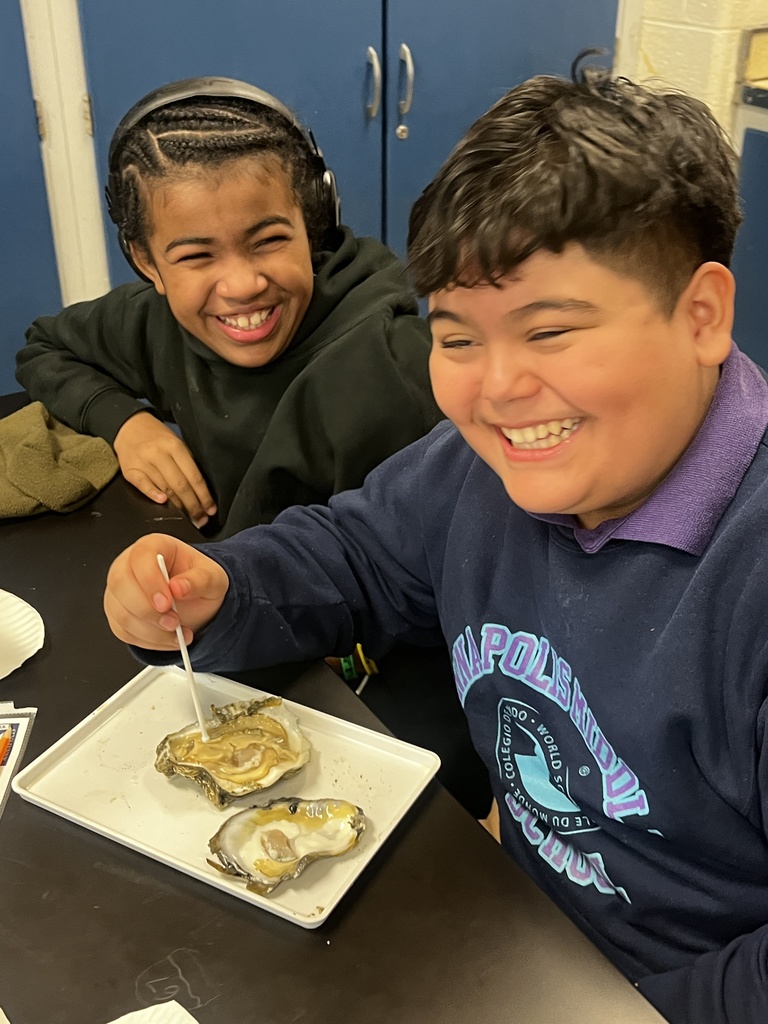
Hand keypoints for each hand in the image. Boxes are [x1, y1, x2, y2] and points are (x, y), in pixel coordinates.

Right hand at [104, 534, 229, 649]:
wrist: (194, 601)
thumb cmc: (198, 581)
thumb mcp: (212, 577)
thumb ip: (199, 580)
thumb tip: (179, 587)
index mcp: (153, 547)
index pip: (140, 557)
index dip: (150, 581)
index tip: (167, 603)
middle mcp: (129, 565)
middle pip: (120, 585)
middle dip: (148, 611)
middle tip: (174, 623)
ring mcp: (120, 591)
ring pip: (121, 613)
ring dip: (152, 631)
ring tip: (178, 632)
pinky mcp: (117, 614)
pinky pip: (124, 631)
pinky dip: (148, 641)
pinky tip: (168, 638)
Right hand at [113, 411, 216, 528]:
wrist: (129, 426)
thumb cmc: (157, 437)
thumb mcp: (176, 443)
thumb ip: (187, 463)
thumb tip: (200, 490)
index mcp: (175, 447)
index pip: (194, 476)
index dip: (204, 496)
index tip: (211, 509)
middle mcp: (159, 454)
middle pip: (181, 485)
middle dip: (194, 506)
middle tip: (202, 519)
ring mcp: (143, 462)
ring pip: (164, 488)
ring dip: (178, 507)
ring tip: (189, 518)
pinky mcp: (130, 470)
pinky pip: (143, 485)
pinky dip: (153, 494)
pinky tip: (163, 503)